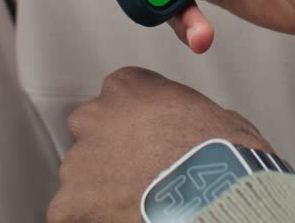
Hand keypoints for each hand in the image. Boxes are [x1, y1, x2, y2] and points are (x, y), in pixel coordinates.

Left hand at [48, 66, 271, 222]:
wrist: (217, 194)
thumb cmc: (224, 156)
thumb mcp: (213, 113)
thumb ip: (182, 113)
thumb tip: (190, 129)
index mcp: (127, 86)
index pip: (118, 97)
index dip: (136, 124)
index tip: (151, 141)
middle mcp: (95, 117)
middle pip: (93, 135)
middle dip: (113, 155)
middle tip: (144, 177)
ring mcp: (79, 161)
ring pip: (81, 177)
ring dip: (103, 190)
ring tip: (139, 205)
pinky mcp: (69, 204)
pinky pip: (72, 213)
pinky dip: (92, 218)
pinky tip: (124, 220)